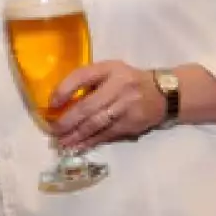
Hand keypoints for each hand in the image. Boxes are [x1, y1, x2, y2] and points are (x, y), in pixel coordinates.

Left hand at [50, 60, 165, 151]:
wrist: (164, 93)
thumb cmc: (127, 80)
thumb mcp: (110, 71)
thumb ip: (89, 80)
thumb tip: (60, 100)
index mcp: (110, 69)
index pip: (82, 76)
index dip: (64, 89)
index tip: (51, 103)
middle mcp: (118, 86)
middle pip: (88, 106)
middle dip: (67, 120)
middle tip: (53, 130)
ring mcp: (126, 106)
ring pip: (96, 124)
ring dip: (76, 135)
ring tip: (62, 142)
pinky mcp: (131, 123)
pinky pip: (107, 134)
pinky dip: (90, 142)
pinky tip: (78, 146)